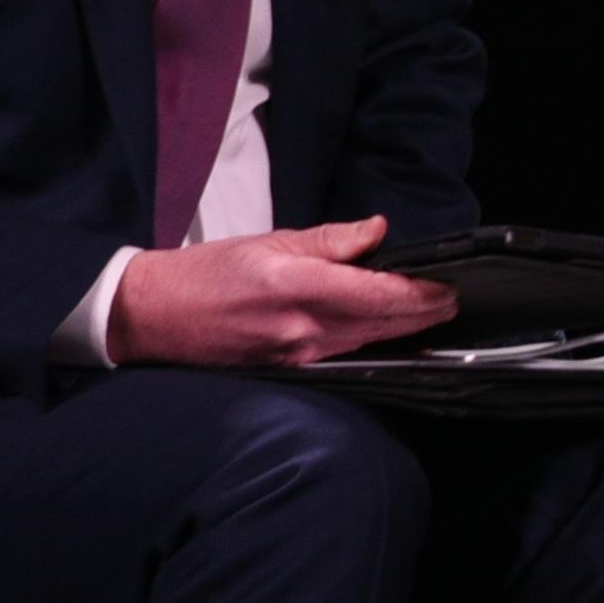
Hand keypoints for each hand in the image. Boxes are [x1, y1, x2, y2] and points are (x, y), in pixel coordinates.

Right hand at [109, 216, 457, 370]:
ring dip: (401, 330)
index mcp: (298, 288)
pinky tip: (385, 333)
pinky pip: (340, 356)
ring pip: (365, 342)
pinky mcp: (286, 371)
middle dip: (423, 315)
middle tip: (452, 301)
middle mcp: (302, 329)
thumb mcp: (268, 242)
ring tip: (430, 312)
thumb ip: (328, 240)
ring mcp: (295, 356)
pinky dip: (368, 342)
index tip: (449, 287)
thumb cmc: (206, 274)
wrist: (151, 315)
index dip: (421, 295)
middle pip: (382, 325)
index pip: (379, 296)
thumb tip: (377, 231)